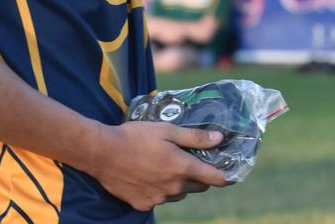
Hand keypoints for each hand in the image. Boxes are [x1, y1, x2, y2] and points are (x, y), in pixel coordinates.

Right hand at [92, 120, 227, 210]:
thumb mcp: (167, 129)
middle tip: (191, 158)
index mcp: (181, 168)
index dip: (226, 175)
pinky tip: (149, 173)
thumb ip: (194, 136)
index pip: (215, 178)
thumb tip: (219, 138)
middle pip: (197, 186)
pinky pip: (160, 198)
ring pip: (179, 193)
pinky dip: (160, 188)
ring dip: (179, 182)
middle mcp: (173, 188)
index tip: (231, 170)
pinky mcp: (144, 204)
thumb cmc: (136, 136)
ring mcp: (158, 199)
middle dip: (199, 174)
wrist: (103, 153)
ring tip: (166, 163)